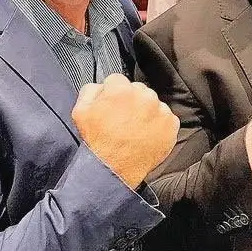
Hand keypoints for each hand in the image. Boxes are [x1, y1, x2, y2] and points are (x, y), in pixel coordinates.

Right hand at [72, 74, 178, 188]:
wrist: (114, 170)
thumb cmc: (97, 143)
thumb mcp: (80, 111)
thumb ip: (91, 90)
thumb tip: (102, 85)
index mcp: (121, 90)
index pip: (117, 80)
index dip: (112, 93)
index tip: (112, 105)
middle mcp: (144, 96)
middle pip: (137, 89)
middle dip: (131, 101)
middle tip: (123, 120)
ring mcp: (160, 110)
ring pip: (152, 103)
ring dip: (145, 112)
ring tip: (134, 129)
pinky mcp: (171, 124)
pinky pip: (166, 117)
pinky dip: (158, 124)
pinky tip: (146, 135)